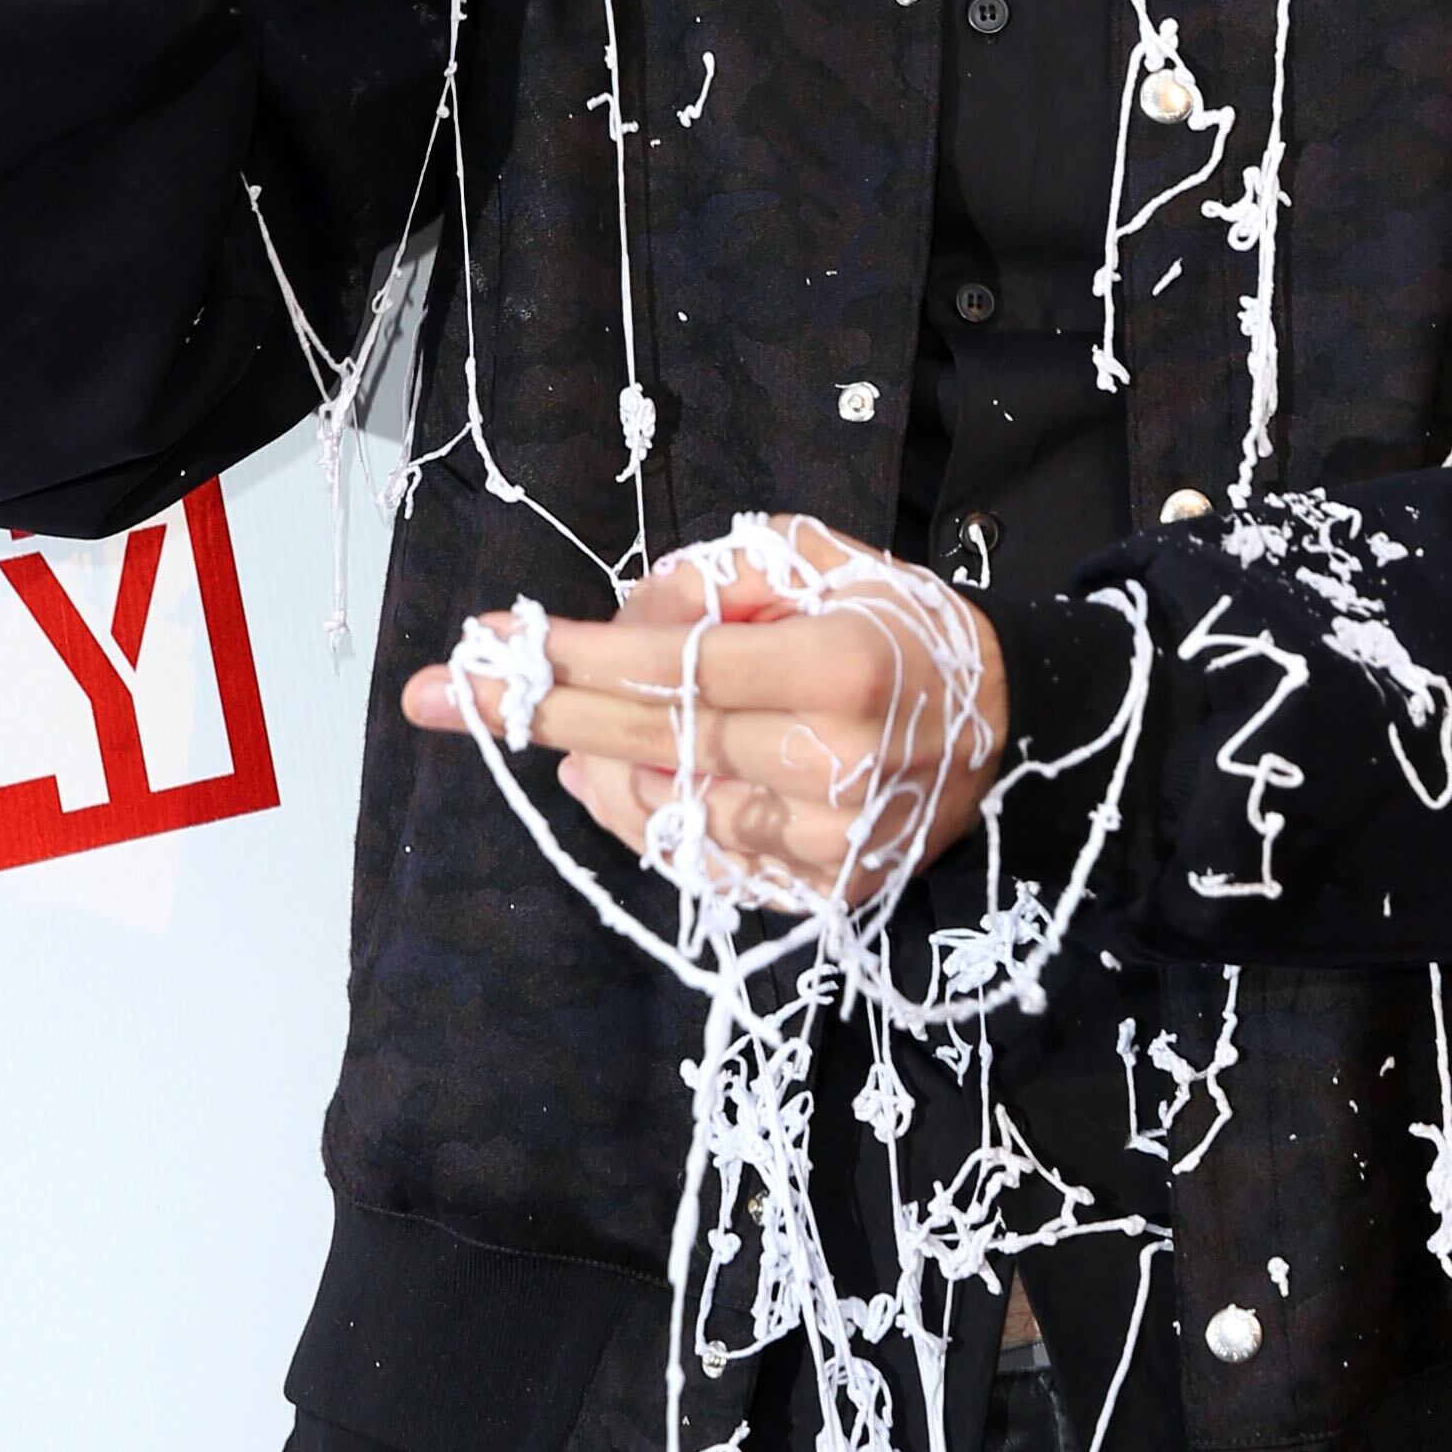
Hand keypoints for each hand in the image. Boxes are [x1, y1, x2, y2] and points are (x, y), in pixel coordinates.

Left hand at [403, 516, 1008, 917]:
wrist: (1010, 723)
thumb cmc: (900, 626)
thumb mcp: (821, 560)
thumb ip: (719, 579)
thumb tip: (624, 625)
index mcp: (843, 667)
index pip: (680, 666)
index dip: (578, 655)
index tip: (492, 640)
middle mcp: (836, 765)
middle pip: (656, 740)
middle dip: (540, 710)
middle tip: (440, 693)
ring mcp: (830, 840)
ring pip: (667, 810)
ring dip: (586, 764)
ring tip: (548, 724)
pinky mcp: (826, 890)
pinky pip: (700, 858)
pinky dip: (638, 815)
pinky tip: (603, 773)